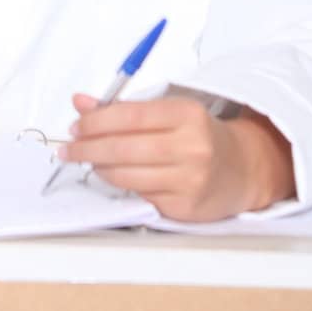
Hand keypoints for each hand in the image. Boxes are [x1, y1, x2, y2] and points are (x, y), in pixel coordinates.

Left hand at [57, 94, 295, 221]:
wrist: (242, 168)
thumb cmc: (199, 134)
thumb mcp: (169, 110)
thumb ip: (124, 107)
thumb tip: (81, 102)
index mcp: (187, 114)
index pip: (130, 116)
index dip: (96, 121)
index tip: (76, 124)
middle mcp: (191, 147)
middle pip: (124, 148)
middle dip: (88, 147)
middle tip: (69, 147)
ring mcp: (189, 181)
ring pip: (127, 175)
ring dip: (99, 168)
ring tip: (87, 160)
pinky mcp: (185, 208)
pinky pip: (140, 194)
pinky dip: (121, 184)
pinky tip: (113, 175)